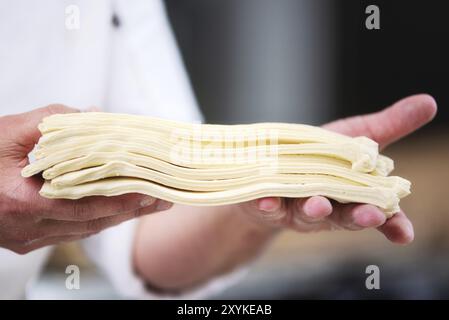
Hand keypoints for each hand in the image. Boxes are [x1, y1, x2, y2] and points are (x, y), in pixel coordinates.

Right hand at [0, 105, 171, 253]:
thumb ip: (54, 122)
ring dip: (117, 216)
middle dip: (130, 211)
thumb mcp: (8, 130)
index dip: (121, 201)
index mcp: (21, 203)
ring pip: (83, 229)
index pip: (85, 206)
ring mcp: (26, 238)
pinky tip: (114, 209)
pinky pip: (69, 231)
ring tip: (148, 204)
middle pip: (91, 222)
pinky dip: (94, 218)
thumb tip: (97, 118)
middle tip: (163, 199)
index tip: (151, 193)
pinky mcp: (26, 239)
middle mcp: (27, 228)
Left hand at [237, 94, 436, 243]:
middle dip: (359, 217)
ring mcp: (298, 209)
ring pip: (309, 214)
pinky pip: (268, 208)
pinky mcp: (269, 206)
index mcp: (353, 195)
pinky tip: (267, 199)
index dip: (393, 224)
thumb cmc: (319, 154)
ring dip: (315, 210)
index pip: (379, 214)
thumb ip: (388, 126)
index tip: (405, 234)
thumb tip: (429, 102)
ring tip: (319, 205)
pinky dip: (268, 204)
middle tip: (371, 215)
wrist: (274, 166)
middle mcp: (329, 208)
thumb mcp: (354, 136)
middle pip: (346, 216)